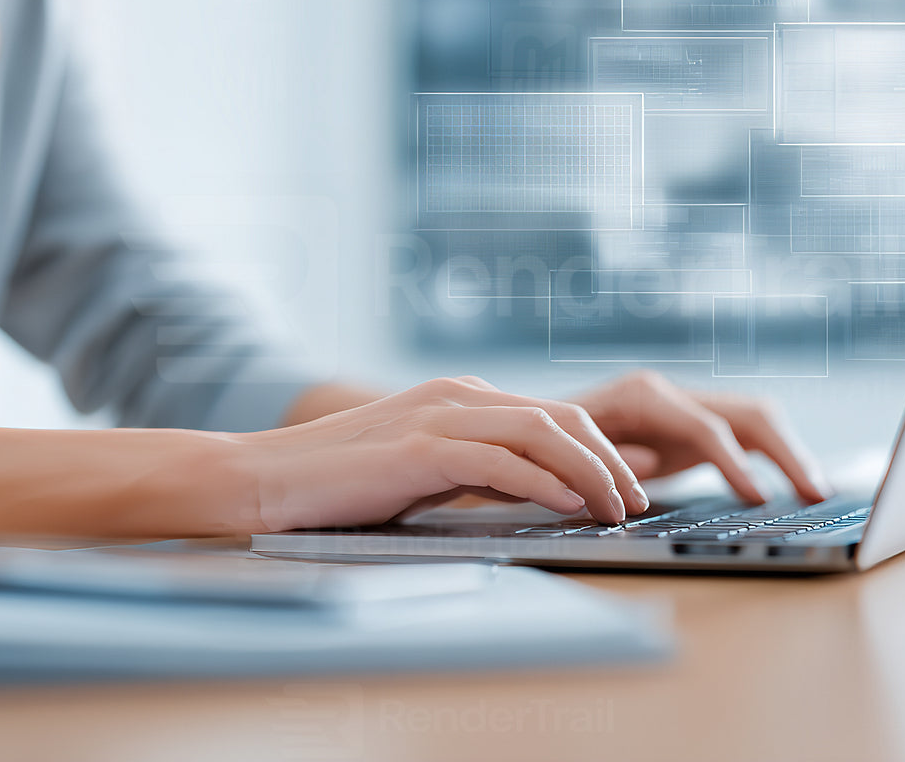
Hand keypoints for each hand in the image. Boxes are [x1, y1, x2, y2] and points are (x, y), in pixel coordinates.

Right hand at [233, 377, 649, 531]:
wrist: (266, 478)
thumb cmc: (342, 484)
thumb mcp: (425, 471)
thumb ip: (477, 471)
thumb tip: (539, 491)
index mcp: (461, 396)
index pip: (553, 414)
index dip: (602, 448)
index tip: (632, 485)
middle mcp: (457, 395)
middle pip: (561, 417)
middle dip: (611, 459)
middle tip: (639, 501)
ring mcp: (438, 416)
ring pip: (542, 432)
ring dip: (590, 472)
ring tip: (616, 509)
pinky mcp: (419, 448)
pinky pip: (499, 461)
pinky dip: (543, 483)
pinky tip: (569, 506)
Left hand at [571, 370, 831, 504]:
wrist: (540, 429)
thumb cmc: (551, 446)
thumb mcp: (569, 454)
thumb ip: (607, 458)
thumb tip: (649, 462)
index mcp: (642, 395)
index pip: (704, 424)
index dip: (733, 462)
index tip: (758, 498)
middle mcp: (672, 393)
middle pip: (746, 412)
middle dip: (785, 451)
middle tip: (813, 494)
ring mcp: (687, 407)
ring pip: (756, 420)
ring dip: (791, 453)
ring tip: (818, 493)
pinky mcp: (696, 427)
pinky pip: (748, 436)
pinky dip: (777, 456)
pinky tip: (800, 486)